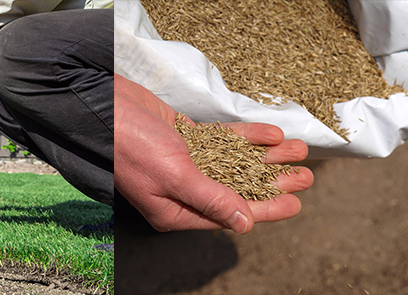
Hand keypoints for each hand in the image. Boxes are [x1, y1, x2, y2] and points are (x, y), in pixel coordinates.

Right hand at [114, 75, 312, 233]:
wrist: (103, 107)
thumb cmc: (130, 146)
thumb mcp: (175, 176)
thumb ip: (211, 199)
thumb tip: (244, 222)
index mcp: (174, 209)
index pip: (227, 215)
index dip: (263, 210)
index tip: (293, 204)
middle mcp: (181, 188)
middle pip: (236, 188)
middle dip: (271, 182)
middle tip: (304, 176)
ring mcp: (182, 161)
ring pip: (233, 162)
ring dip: (265, 157)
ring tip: (297, 150)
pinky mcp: (183, 137)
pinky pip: (222, 140)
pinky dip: (246, 137)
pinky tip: (271, 134)